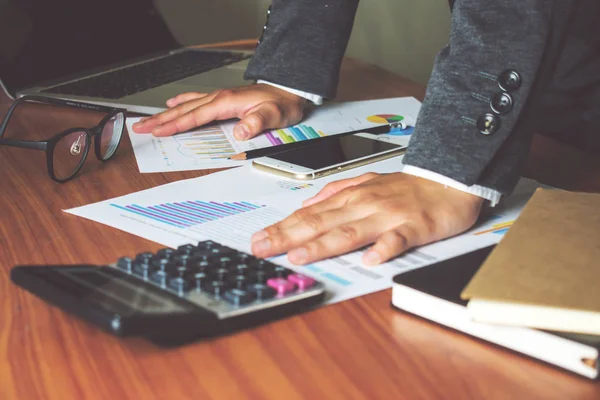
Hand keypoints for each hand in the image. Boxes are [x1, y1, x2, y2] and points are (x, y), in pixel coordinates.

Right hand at [131, 84, 306, 139]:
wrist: (289, 91)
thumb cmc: (282, 104)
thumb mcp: (273, 115)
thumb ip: (257, 122)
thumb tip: (240, 131)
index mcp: (226, 102)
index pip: (194, 116)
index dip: (175, 125)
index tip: (158, 132)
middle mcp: (219, 97)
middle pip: (183, 110)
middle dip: (161, 120)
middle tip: (140, 127)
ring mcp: (220, 97)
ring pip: (186, 105)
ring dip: (166, 114)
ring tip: (149, 120)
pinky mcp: (223, 99)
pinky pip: (196, 100)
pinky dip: (182, 102)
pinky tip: (173, 104)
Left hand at [250, 173, 484, 264]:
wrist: (448, 179)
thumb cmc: (406, 187)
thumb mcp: (366, 182)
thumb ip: (336, 192)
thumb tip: (307, 203)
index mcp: (351, 197)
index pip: (309, 214)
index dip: (282, 228)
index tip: (259, 240)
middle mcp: (364, 205)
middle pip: (321, 223)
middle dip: (288, 236)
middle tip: (262, 249)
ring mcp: (388, 216)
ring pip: (351, 231)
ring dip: (323, 244)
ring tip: (300, 256)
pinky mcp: (414, 227)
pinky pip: (398, 239)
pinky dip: (384, 249)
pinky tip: (371, 260)